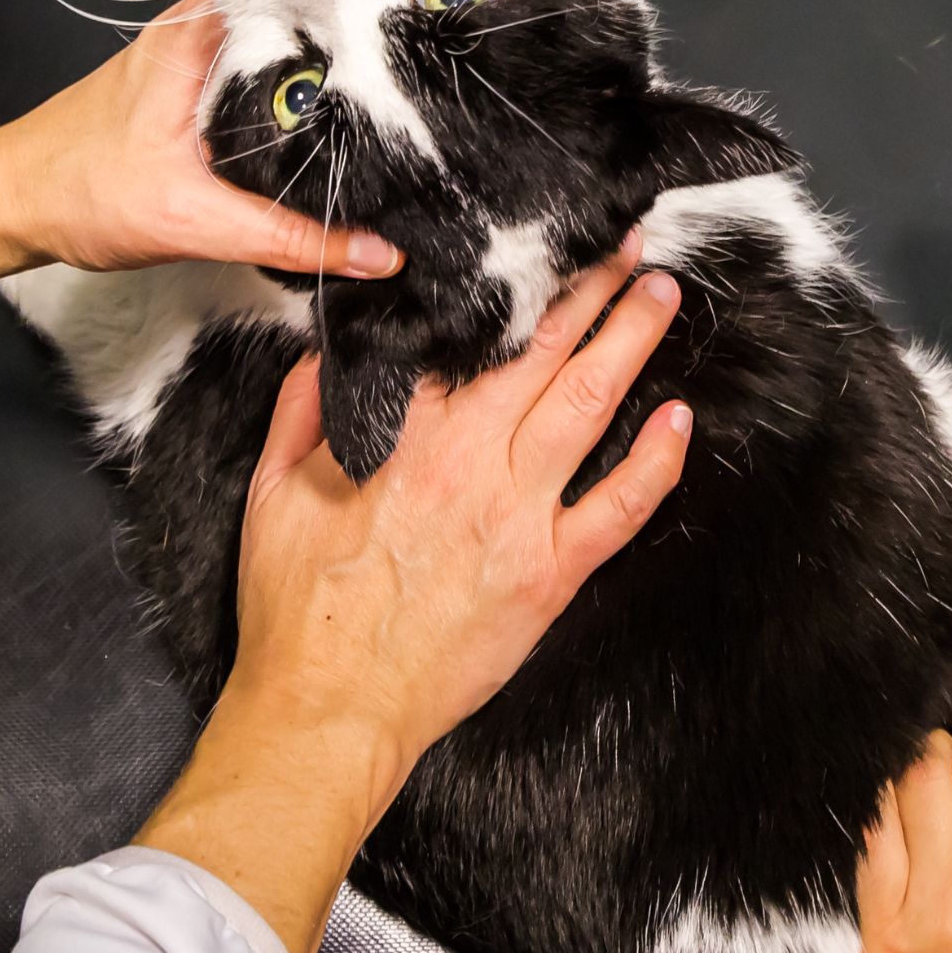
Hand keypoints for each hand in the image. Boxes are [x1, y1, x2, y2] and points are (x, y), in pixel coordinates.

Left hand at [0, 0, 400, 277]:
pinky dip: (290, 109)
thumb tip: (376, 254)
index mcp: (200, 32)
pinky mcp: (188, 87)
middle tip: (413, 100)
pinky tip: (324, 140)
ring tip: (386, 119)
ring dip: (324, 87)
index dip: (361, 20)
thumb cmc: (79, 192)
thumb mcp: (199, 221)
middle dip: (354, 59)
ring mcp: (193, 55)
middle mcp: (198, 28)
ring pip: (280, 57)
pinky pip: (257, 84)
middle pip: (300, 26)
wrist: (10, 204)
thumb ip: (292, 238)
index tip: (410, 54)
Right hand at [219, 236, 692, 835]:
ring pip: (588, 407)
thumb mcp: (271, 494)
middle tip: (624, 244)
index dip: (503, 288)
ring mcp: (517, 519)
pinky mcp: (549, 575)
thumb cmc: (299, 612)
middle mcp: (470, 465)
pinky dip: (656, 461)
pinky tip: (680, 419)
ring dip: (630, 342)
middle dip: (588, 290)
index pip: (463, 341)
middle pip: (541, 355)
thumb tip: (326, 353)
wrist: (331, 708)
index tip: (531, 250)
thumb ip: (302, 413)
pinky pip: (619, 508)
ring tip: (661, 294)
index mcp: (402, 437)